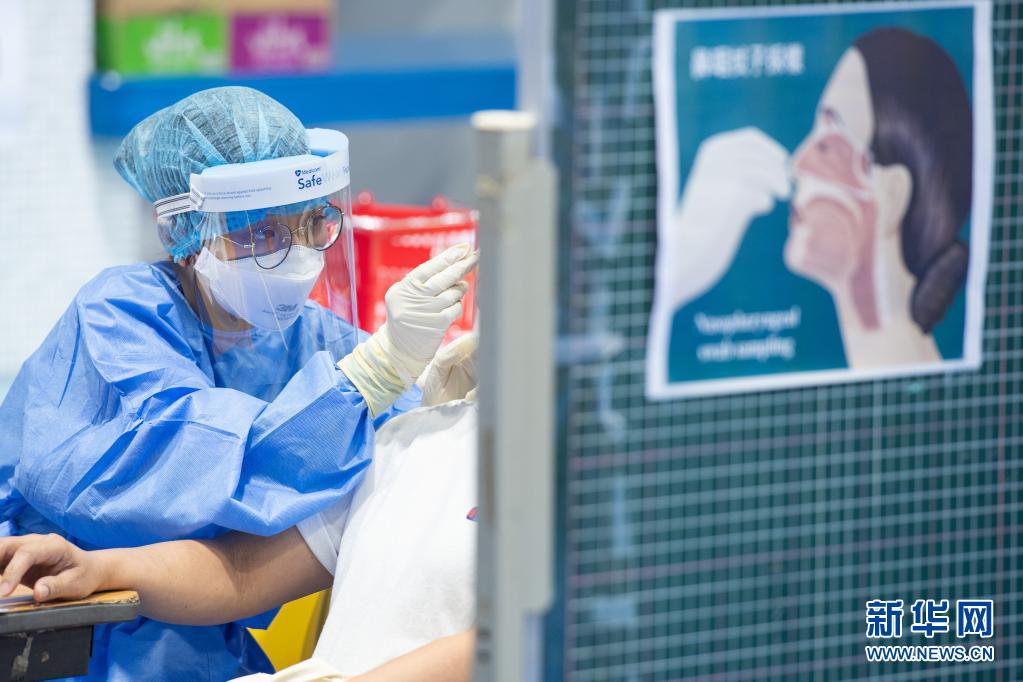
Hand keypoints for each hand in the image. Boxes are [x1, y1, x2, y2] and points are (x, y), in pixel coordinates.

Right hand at [0, 534, 105, 601]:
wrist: (88, 569)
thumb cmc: (83, 576)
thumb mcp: (76, 584)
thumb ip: (56, 587)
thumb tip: (38, 592)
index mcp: (54, 545)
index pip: (27, 553)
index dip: (13, 571)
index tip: (4, 592)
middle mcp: (37, 542)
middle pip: (7, 545)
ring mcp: (26, 547)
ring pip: (0, 549)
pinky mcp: (18, 557)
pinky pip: (0, 559)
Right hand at [338, 245, 477, 415]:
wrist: (399, 350)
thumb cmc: (406, 319)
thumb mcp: (405, 298)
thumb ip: (423, 282)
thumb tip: (454, 264)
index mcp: (403, 288)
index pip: (429, 267)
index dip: (448, 256)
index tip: (464, 248)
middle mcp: (412, 298)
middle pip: (444, 277)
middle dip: (462, 265)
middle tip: (476, 255)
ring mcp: (425, 311)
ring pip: (453, 292)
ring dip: (460, 288)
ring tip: (460, 287)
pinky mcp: (437, 323)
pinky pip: (456, 307)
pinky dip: (458, 304)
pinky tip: (454, 304)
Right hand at [663, 127, 789, 308]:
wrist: (691, 241)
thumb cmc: (709, 216)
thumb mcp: (723, 185)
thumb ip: (746, 170)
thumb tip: (785, 166)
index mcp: (712, 150)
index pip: (750, 139)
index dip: (772, 148)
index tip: (784, 161)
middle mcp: (718, 157)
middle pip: (762, 154)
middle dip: (778, 167)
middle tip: (788, 185)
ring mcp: (726, 174)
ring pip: (765, 171)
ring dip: (778, 183)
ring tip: (783, 195)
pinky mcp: (736, 194)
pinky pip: (763, 193)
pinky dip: (765, 202)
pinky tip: (761, 209)